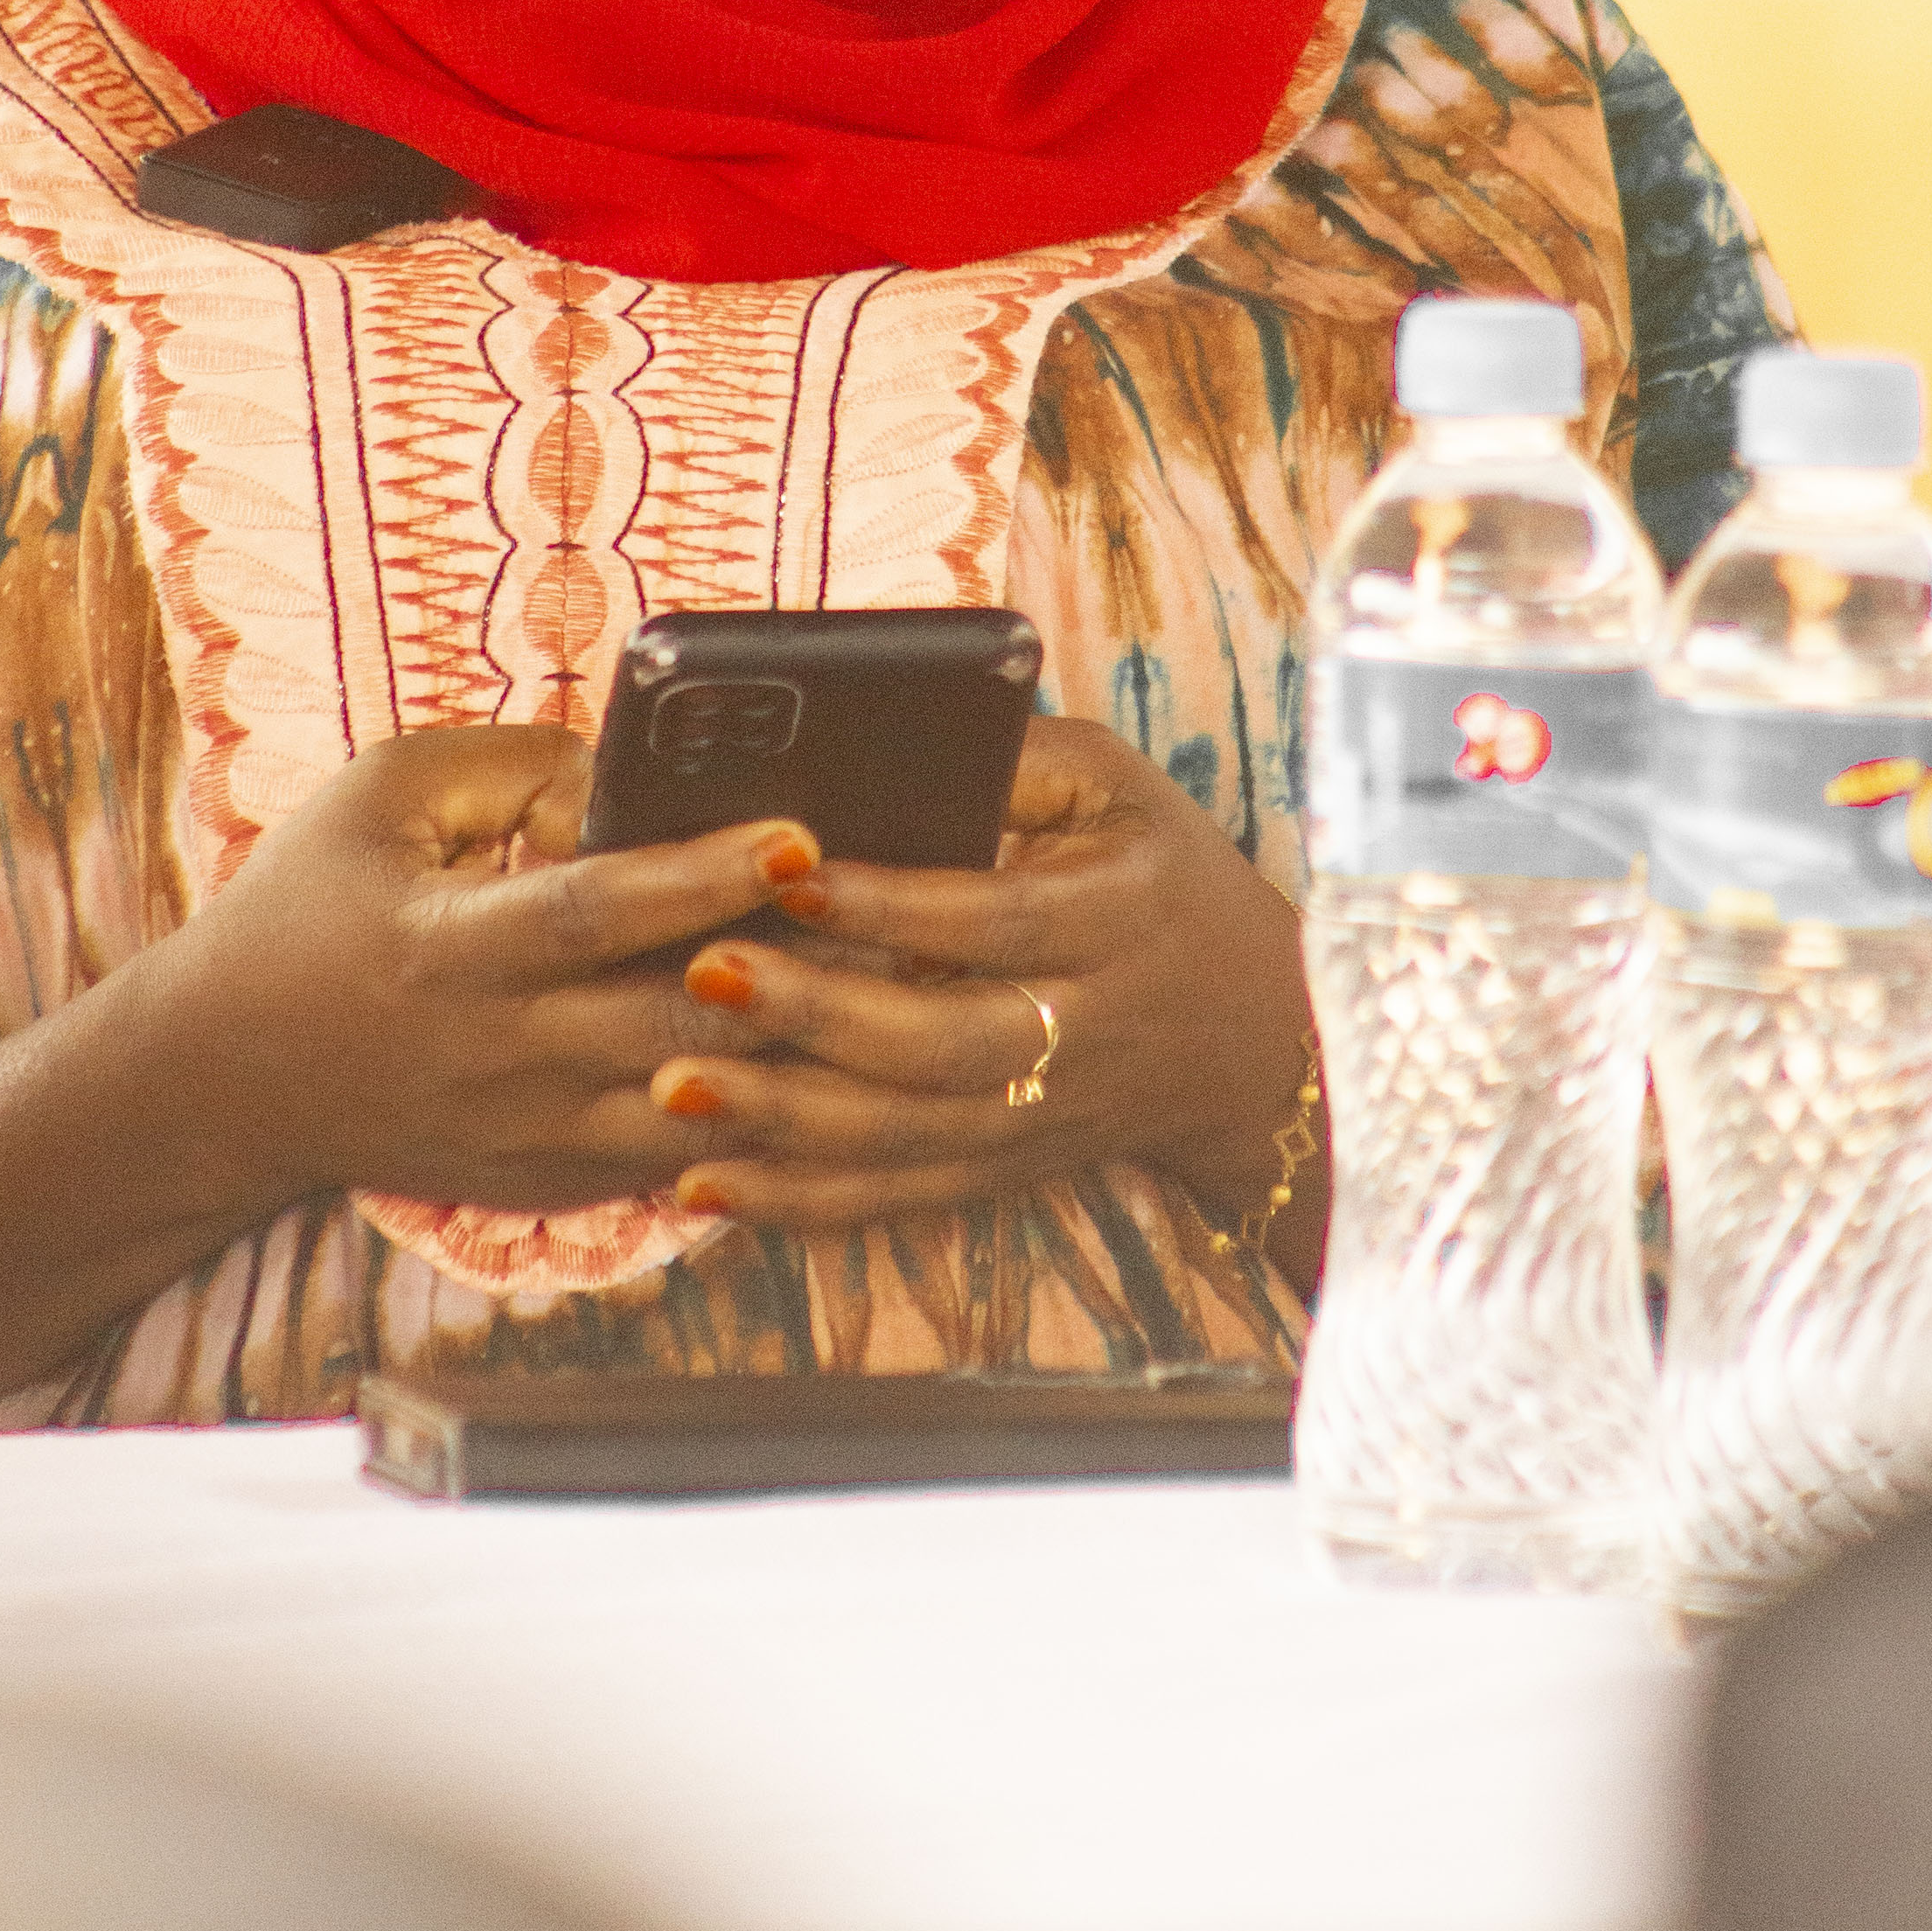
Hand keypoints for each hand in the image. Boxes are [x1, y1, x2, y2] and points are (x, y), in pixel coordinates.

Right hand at [0, 725, 827, 1428]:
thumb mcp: (383, 797)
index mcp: (453, 949)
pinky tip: (844, 1072)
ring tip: (907, 994)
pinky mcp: (554, 1182)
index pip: (597, 910)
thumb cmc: (313, 908)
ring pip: (704, 1112)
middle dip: (801, 974)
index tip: (802, 834)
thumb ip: (511, 764)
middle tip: (914, 913)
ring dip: (806, 1060)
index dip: (702, 873)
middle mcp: (500, 1055)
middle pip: (680, 1021)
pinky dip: (765, 1124)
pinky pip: (685, 1162)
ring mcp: (533, 1134)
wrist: (227, 1079)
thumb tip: (630, 770)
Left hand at [641, 719, 1313, 1237]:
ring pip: (907, 1137)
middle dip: (817, 1013)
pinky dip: (798, 1201)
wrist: (1257, 1040)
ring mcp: (1038, 1119)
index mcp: (1112, 920)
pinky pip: (894, 1199)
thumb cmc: (1160, 878)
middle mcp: (1080, 1034)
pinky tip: (705, 1184)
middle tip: (704, 972)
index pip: (996, 918)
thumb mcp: (1118, 791)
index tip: (789, 874)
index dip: (894, 906)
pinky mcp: (1002, 1171)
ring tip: (674, 1084)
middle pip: (943, 1042)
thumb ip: (1014, 757)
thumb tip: (891, 729)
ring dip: (784, 1120)